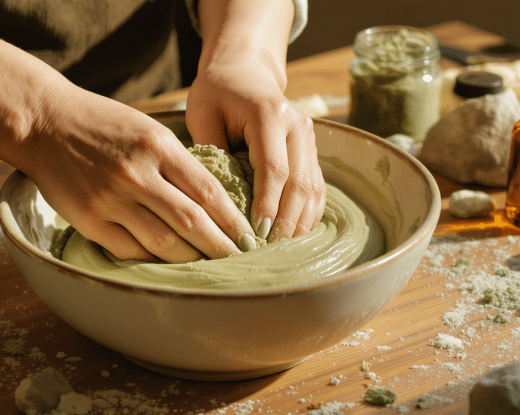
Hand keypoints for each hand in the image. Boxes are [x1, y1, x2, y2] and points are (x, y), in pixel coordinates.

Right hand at [19, 85, 256, 262]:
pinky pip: (129, 250)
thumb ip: (178, 162)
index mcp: (158, 146)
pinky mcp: (88, 219)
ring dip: (190, 260)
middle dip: (221, 248)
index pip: (208, 192)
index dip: (233, 220)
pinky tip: (167, 265)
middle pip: (191, 222)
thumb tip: (213, 203)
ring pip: (162, 242)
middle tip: (239, 263)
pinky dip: (152, 261)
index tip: (250, 237)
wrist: (44, 123)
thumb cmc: (104, 125)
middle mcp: (137, 173)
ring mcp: (110, 198)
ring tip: (208, 268)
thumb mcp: (148, 130)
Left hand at [185, 55, 325, 241]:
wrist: (244, 71)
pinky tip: (292, 234)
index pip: (275, 169)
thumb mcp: (203, 114)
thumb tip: (220, 200)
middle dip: (286, 221)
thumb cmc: (216, 93)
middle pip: (300, 183)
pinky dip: (307, 214)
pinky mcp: (312, 150)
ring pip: (313, 189)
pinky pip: (316, 188)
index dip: (268, 205)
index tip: (255, 234)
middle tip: (268, 250)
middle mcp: (298, 125)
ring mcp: (310, 138)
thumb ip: (212, 151)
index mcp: (270, 114)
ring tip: (280, 250)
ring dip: (299, 222)